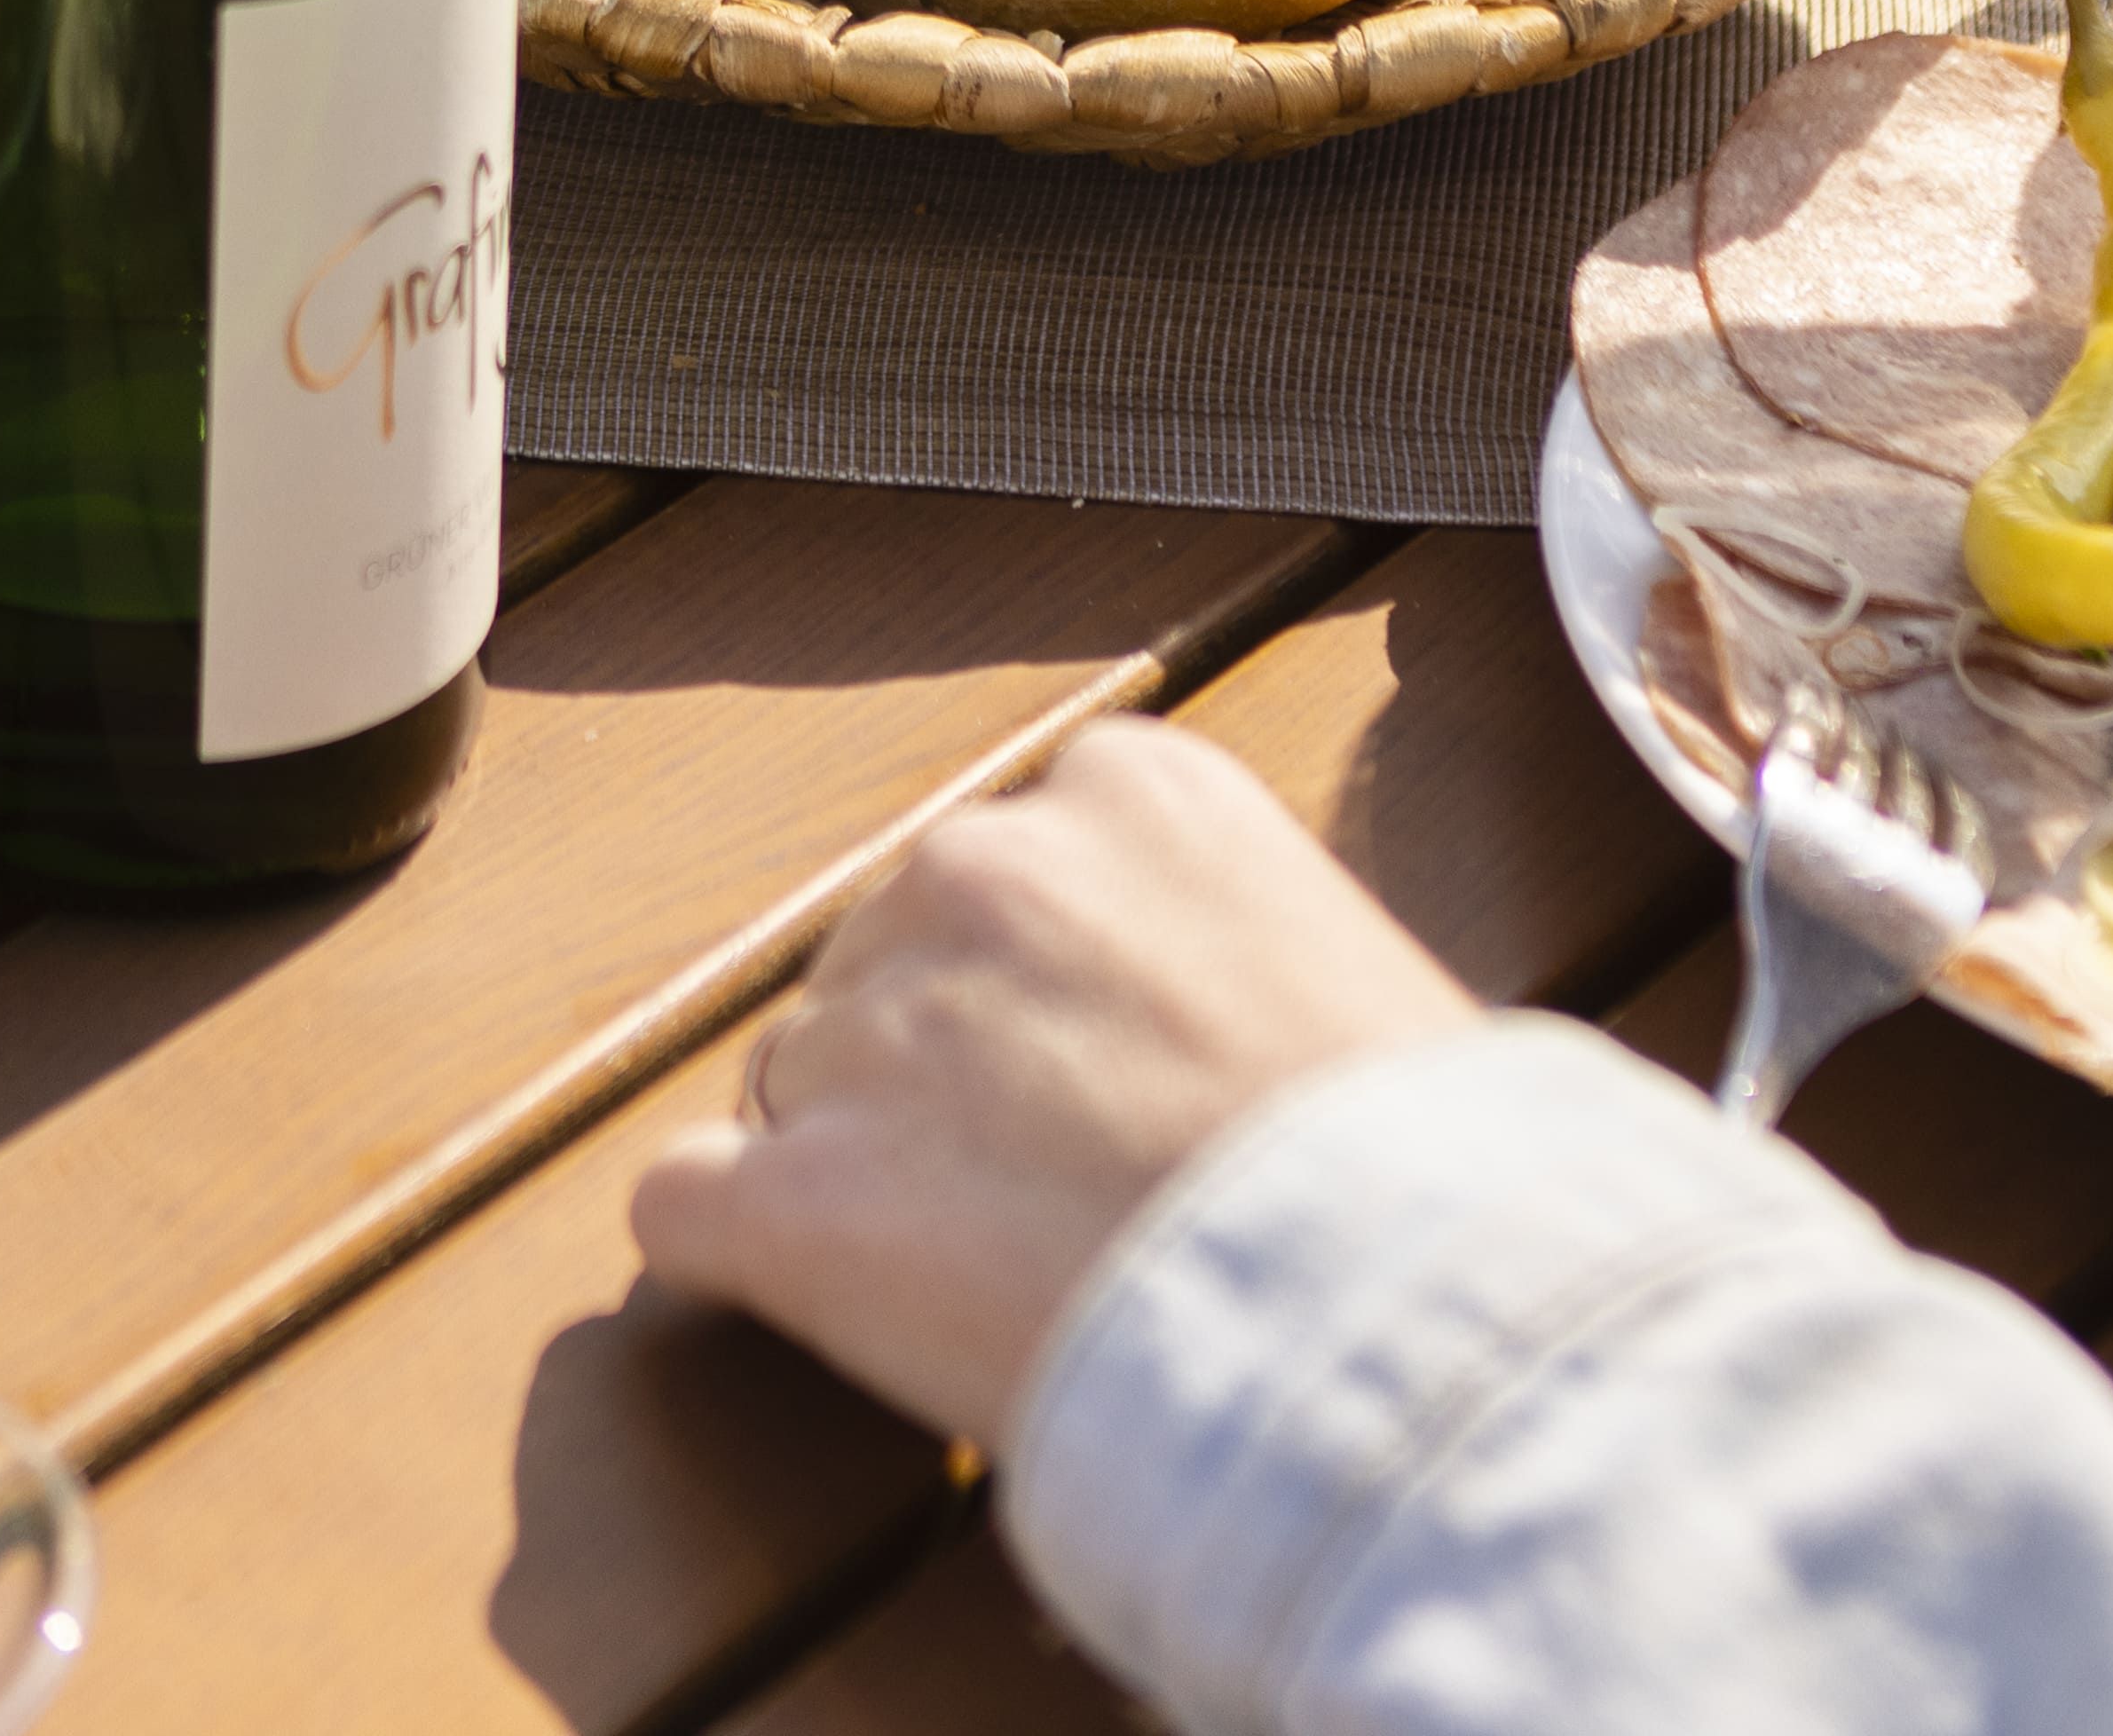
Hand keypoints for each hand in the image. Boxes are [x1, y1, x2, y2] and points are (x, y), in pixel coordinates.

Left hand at [630, 722, 1474, 1452]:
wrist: (1400, 1323)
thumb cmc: (1427, 1180)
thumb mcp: (1346, 971)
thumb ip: (1212, 945)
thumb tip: (1177, 1021)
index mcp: (1130, 790)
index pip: (1006, 872)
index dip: (1038, 1000)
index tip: (1103, 1084)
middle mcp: (980, 868)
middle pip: (884, 972)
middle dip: (939, 1081)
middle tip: (1051, 1203)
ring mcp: (875, 1026)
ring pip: (791, 1089)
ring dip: (859, 1175)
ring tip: (994, 1281)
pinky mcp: (798, 1194)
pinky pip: (684, 1205)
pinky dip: (738, 1258)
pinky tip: (823, 1310)